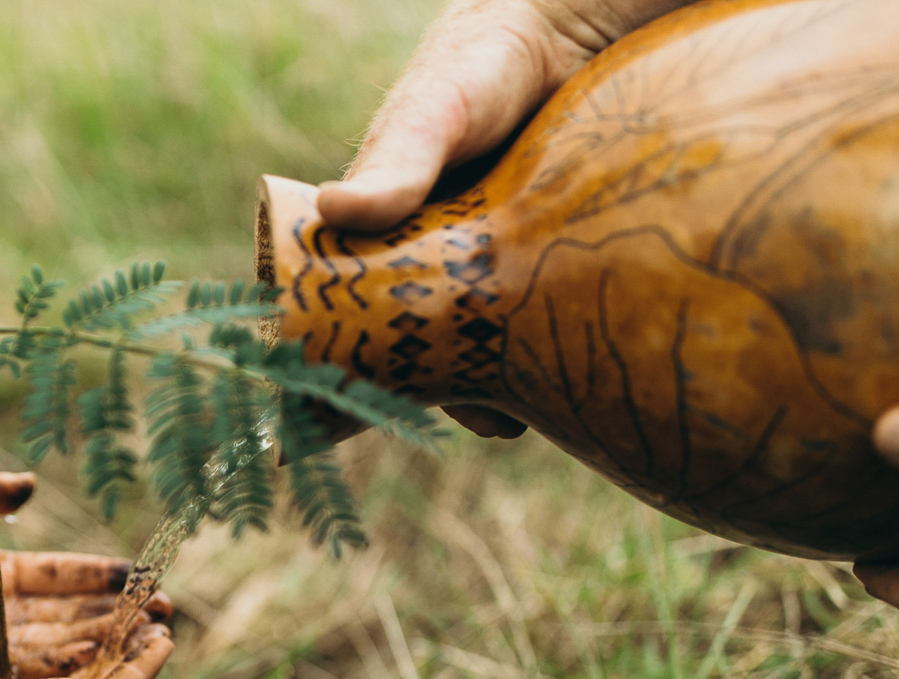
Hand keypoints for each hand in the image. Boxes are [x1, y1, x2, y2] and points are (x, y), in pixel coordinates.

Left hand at [0, 471, 171, 676]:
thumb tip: (32, 486)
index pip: (58, 576)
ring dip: (99, 645)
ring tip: (146, 641)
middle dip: (118, 616)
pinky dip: (58, 671)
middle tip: (167, 614)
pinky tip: (96, 665)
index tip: (143, 574)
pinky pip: (19, 673)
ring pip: (52, 647)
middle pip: (66, 616)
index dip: (101, 577)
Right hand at [316, 0, 693, 440]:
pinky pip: (519, 334)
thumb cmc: (477, 68)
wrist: (566, 35)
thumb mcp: (432, 114)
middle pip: (400, 344)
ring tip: (502, 417)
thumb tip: (332, 210)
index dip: (338, 359)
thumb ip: (393, 163)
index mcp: (370, 233)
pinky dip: (528, 366)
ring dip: (478, 388)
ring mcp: (474, 273)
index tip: (348, 405)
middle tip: (447, 419)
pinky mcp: (528, 275)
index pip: (333, 308)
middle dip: (416, 389)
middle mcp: (416, 260)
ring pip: (462, 349)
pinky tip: (547, 390)